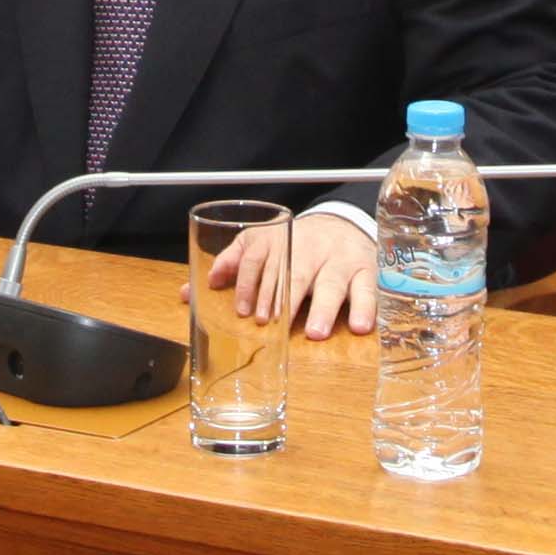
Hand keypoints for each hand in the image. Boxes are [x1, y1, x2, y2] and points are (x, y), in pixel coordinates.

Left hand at [206, 207, 384, 339]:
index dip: (248, 282)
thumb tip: (187, 294)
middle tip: (272, 322)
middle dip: (283, 297)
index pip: (259, 257)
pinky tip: (360, 326)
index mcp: (277, 239)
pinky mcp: (365, 269)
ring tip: (315, 332)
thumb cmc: (292, 242)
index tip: (242, 309)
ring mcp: (338, 258)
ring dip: (324, 307)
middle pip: (294, 271)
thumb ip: (228, 267)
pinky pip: (368, 288)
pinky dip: (366, 307)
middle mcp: (308, 246)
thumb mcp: (258, 245)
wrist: (340, 222)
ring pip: (332, 281)